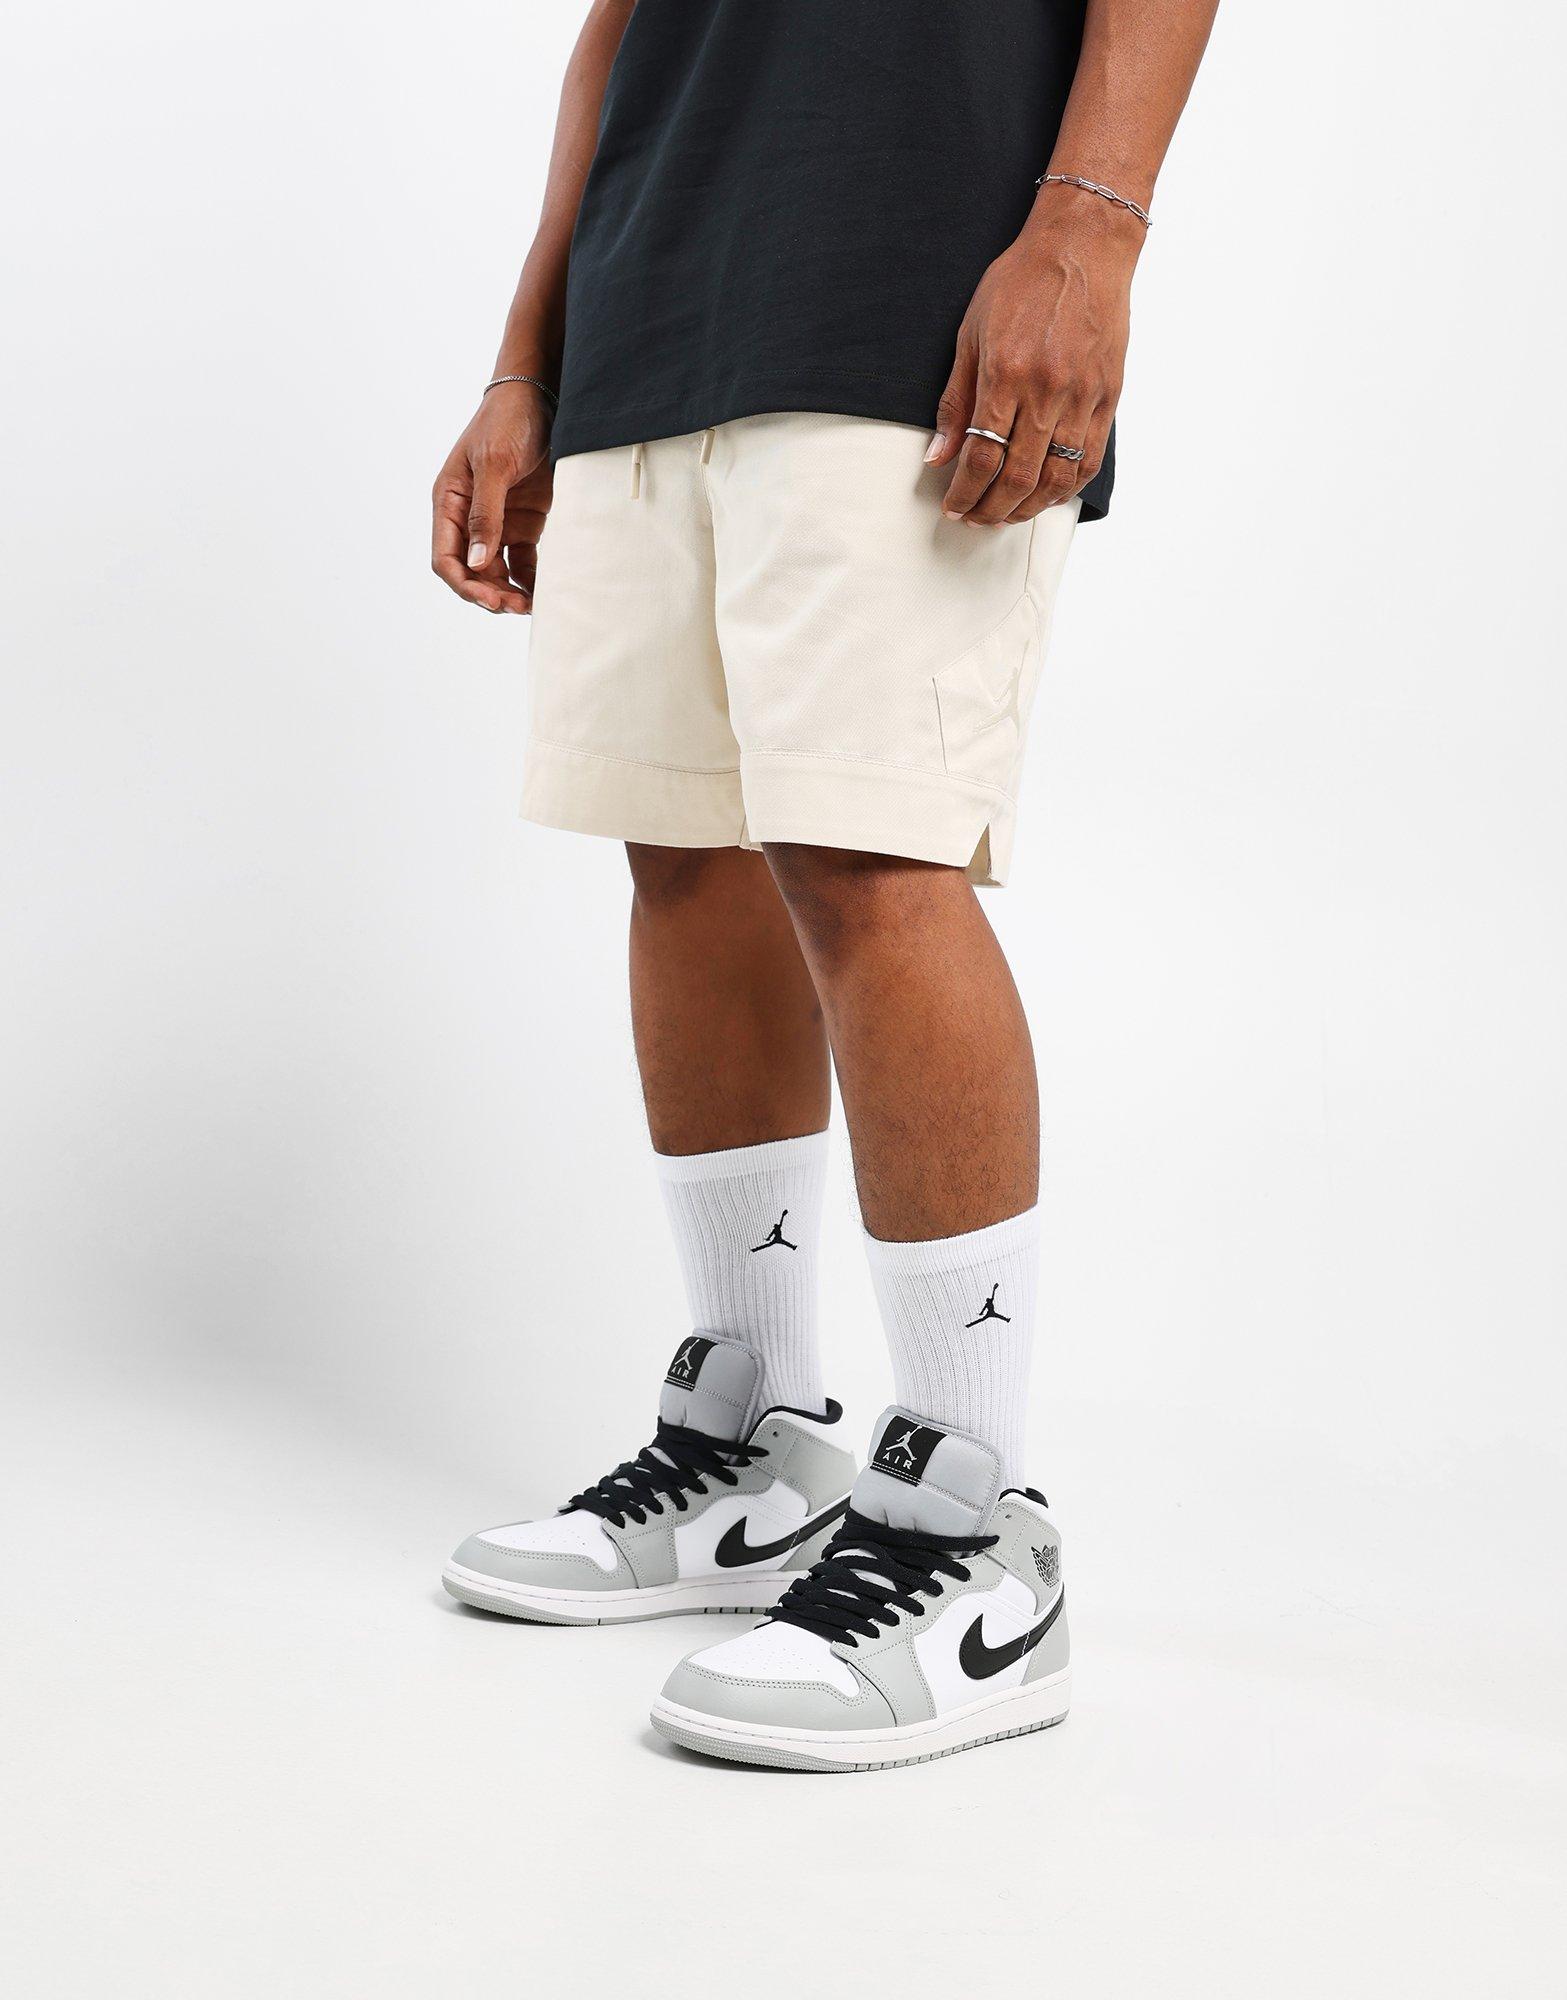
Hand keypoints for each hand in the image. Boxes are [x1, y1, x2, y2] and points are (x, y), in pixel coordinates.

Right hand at [431, 382, 554, 613]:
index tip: (491, 600)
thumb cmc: (506, 422)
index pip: (446, 559)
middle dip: (490, 594)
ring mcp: (497, 522)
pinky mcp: (523, 522)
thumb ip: (485, 514)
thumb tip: (477, 563)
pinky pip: (523, 561)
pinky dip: (530, 579)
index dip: (465, 585)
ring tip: (531, 605)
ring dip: (511, 592)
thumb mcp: (494, 465)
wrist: (540, 397)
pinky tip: (543, 591)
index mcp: (449, 503)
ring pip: (497, 572)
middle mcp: (468, 518)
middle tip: (517, 608)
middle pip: (472, 572)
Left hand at [929, 197, 1141, 524]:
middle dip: (990, 509)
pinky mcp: (1108, 396)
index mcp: (1007, 375)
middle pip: (1017, 478)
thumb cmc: (1021, 281)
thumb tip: (938, 455)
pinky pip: (1089, 460)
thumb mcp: (970, 333)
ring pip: (1056, 478)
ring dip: (1027, 508)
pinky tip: (1045, 496)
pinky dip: (1065, 489)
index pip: (981, 457)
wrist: (1084, 245)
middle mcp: (1047, 391)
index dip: (963, 493)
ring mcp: (1083, 396)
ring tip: (1005, 514)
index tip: (952, 505)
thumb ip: (955, 401)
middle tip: (974, 518)